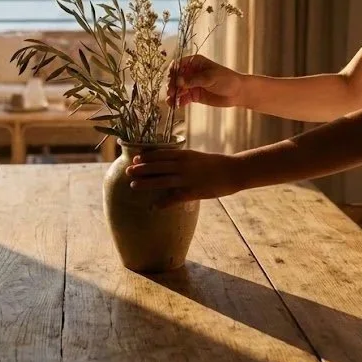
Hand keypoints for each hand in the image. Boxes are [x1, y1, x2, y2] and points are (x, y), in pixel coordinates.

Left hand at [125, 147, 239, 205]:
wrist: (234, 171)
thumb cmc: (215, 163)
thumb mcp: (197, 156)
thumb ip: (182, 158)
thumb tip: (168, 160)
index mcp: (185, 154)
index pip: (162, 154)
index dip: (147, 156)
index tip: (136, 158)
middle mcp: (184, 165)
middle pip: (158, 166)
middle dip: (142, 169)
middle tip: (128, 171)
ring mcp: (188, 179)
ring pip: (162, 181)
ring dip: (147, 183)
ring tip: (133, 185)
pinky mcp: (193, 192)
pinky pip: (174, 198)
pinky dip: (163, 203)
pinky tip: (153, 207)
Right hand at [167, 55, 243, 107]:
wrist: (238, 93)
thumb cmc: (226, 79)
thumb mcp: (210, 78)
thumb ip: (193, 80)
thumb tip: (178, 81)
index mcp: (195, 62)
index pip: (178, 64)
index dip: (173, 72)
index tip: (172, 79)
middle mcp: (191, 72)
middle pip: (175, 77)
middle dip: (171, 85)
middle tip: (171, 92)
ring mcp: (191, 85)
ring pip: (177, 89)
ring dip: (173, 95)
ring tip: (171, 101)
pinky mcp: (193, 95)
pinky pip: (183, 98)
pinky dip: (178, 101)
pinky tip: (177, 105)